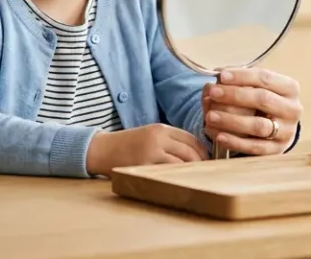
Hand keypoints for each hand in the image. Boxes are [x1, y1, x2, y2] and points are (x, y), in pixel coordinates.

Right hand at [86, 124, 208, 177]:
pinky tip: (180, 182)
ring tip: (197, 179)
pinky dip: (178, 177)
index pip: (190, 138)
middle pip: (190, 150)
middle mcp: (158, 138)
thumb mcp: (148, 135)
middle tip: (207, 172)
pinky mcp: (145, 165)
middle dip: (201, 162)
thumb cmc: (126, 145)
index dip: (203, 151)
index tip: (208, 161)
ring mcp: (151, 152)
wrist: (101, 150)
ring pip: (182, 162)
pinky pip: (168, 172)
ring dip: (192, 171)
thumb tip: (193, 154)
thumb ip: (168, 141)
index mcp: (160, 128)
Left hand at [203, 68, 302, 155]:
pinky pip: (255, 148)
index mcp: (289, 88)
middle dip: (235, 95)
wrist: (277, 128)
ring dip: (232, 120)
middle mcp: (292, 110)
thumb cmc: (262, 102)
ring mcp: (286, 131)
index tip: (221, 76)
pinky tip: (219, 136)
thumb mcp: (256, 87)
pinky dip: (235, 142)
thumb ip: (239, 80)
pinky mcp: (277, 150)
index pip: (265, 78)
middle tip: (213, 93)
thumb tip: (218, 76)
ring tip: (210, 116)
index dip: (242, 76)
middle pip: (263, 99)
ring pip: (259, 126)